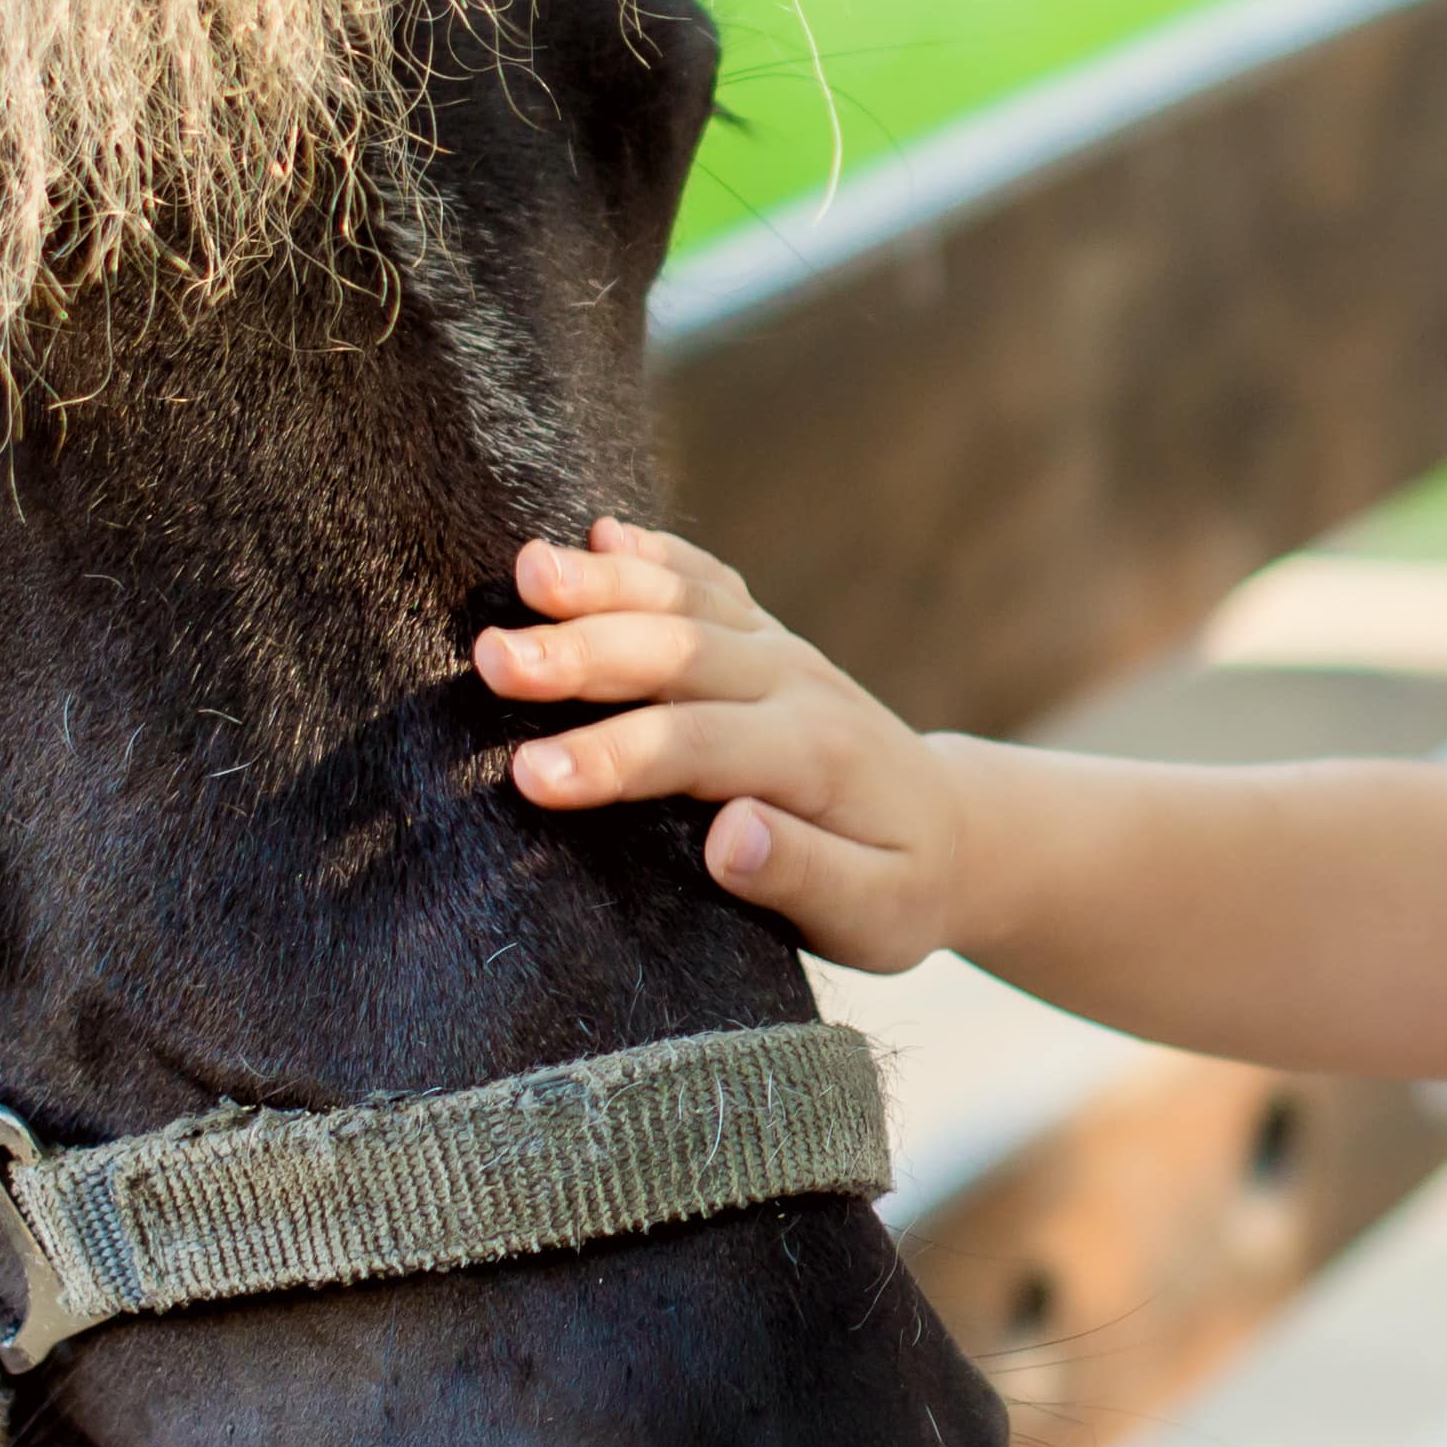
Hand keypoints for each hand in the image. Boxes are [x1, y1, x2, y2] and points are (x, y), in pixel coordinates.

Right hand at [470, 522, 964, 970]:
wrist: (954, 831)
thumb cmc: (898, 890)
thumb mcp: (871, 915)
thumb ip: (803, 877)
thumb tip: (726, 837)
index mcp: (814, 758)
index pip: (699, 750)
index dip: (614, 758)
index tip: (530, 774)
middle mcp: (795, 686)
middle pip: (681, 658)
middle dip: (584, 655)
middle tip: (492, 660)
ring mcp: (779, 652)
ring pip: (686, 605)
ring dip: (603, 586)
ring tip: (525, 570)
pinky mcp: (763, 638)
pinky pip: (709, 584)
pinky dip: (657, 554)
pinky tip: (602, 531)